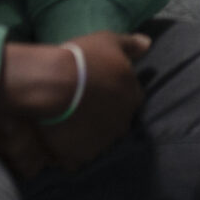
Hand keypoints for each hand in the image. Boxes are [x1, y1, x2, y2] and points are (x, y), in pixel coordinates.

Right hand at [0, 31, 151, 173]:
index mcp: (133, 98)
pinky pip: (76, 158)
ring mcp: (102, 143)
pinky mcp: (80, 157)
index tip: (100, 87)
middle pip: (116, 121)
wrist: (53, 84)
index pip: (131, 98)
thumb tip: (147, 43)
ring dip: (87, 133)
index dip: (115, 92)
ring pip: (97, 141)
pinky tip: (59, 139)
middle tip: (82, 104)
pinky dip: (70, 150)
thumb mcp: (109, 41)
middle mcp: (122, 124)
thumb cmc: (83, 59)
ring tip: (67, 122)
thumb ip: (131, 44)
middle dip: (103, 115)